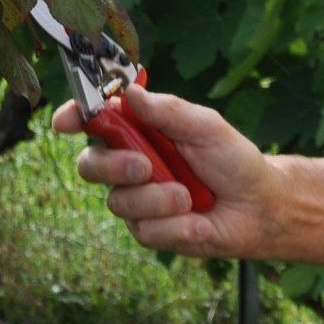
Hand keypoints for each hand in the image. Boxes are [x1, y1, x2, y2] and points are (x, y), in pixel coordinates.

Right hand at [53, 85, 279, 258]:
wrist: (258, 206)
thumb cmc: (231, 158)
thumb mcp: (205, 126)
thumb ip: (167, 111)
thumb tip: (128, 92)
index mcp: (139, 130)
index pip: (95, 122)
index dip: (73, 118)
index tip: (65, 121)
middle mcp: (130, 164)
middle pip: (90, 165)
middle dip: (113, 166)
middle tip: (145, 166)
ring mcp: (137, 200)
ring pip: (120, 202)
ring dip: (157, 199)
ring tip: (189, 197)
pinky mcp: (150, 231)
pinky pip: (145, 231)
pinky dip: (176, 225)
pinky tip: (199, 221)